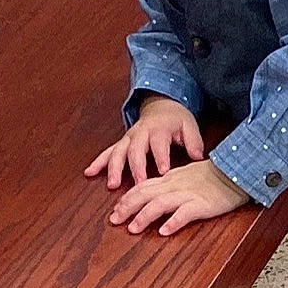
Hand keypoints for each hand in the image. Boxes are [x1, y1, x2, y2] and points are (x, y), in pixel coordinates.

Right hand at [85, 97, 203, 193]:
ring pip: (118, 152)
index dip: (161, 157)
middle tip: (138, 184)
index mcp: (158, 129)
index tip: (163, 172)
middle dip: (136, 167)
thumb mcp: (189, 125)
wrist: (161, 103)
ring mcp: (129, 138)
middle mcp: (141, 133)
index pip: (159, 144)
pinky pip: (107, 152)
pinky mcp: (121, 142)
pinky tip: (89, 172)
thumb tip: (198, 157)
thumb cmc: (176, 119)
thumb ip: (193, 141)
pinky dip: (98, 162)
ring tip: (112, 184)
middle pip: (136, 150)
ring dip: (114, 168)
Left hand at [107, 157, 248, 236]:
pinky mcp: (202, 204)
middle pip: (145, 194)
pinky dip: (173, 222)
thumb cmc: (213, 175)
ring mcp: (188, 194)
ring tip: (133, 229)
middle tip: (114, 220)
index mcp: (170, 179)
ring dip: (144, 216)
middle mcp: (175, 185)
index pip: (142, 187)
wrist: (236, 171)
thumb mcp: (186, 175)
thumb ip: (169, 183)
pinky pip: (185, 213)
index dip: (127, 198)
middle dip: (127, 207)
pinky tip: (164, 231)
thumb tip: (152, 193)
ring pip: (160, 203)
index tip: (115, 209)